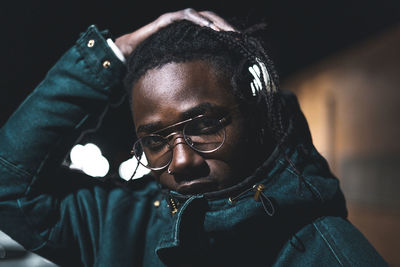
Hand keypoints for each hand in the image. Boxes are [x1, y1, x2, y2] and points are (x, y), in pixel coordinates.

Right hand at [114, 8, 235, 57]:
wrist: (128, 52)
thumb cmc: (153, 59)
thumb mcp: (177, 63)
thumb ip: (191, 65)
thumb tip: (209, 81)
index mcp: (190, 32)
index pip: (213, 28)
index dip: (227, 33)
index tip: (241, 42)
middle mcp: (185, 22)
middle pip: (211, 19)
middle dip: (225, 26)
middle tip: (238, 36)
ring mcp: (176, 19)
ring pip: (200, 15)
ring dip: (214, 23)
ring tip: (226, 33)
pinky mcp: (166, 20)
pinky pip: (184, 17)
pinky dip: (197, 20)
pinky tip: (207, 27)